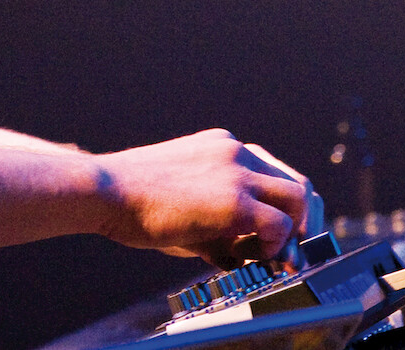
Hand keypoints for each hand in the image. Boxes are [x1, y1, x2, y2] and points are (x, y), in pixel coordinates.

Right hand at [90, 129, 313, 267]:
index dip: (281, 207)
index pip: (274, 172)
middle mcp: (235, 151)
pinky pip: (280, 226)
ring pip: (298, 199)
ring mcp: (237, 173)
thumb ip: (215, 221)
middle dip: (301, 220)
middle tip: (290, 250)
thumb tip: (236, 257)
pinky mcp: (234, 202)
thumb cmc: (132, 200)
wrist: (103, 191)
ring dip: (293, 232)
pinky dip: (276, 246)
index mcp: (222, 146)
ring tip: (271, 256)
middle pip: (296, 182)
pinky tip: (252, 257)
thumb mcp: (183, 200)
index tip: (276, 234)